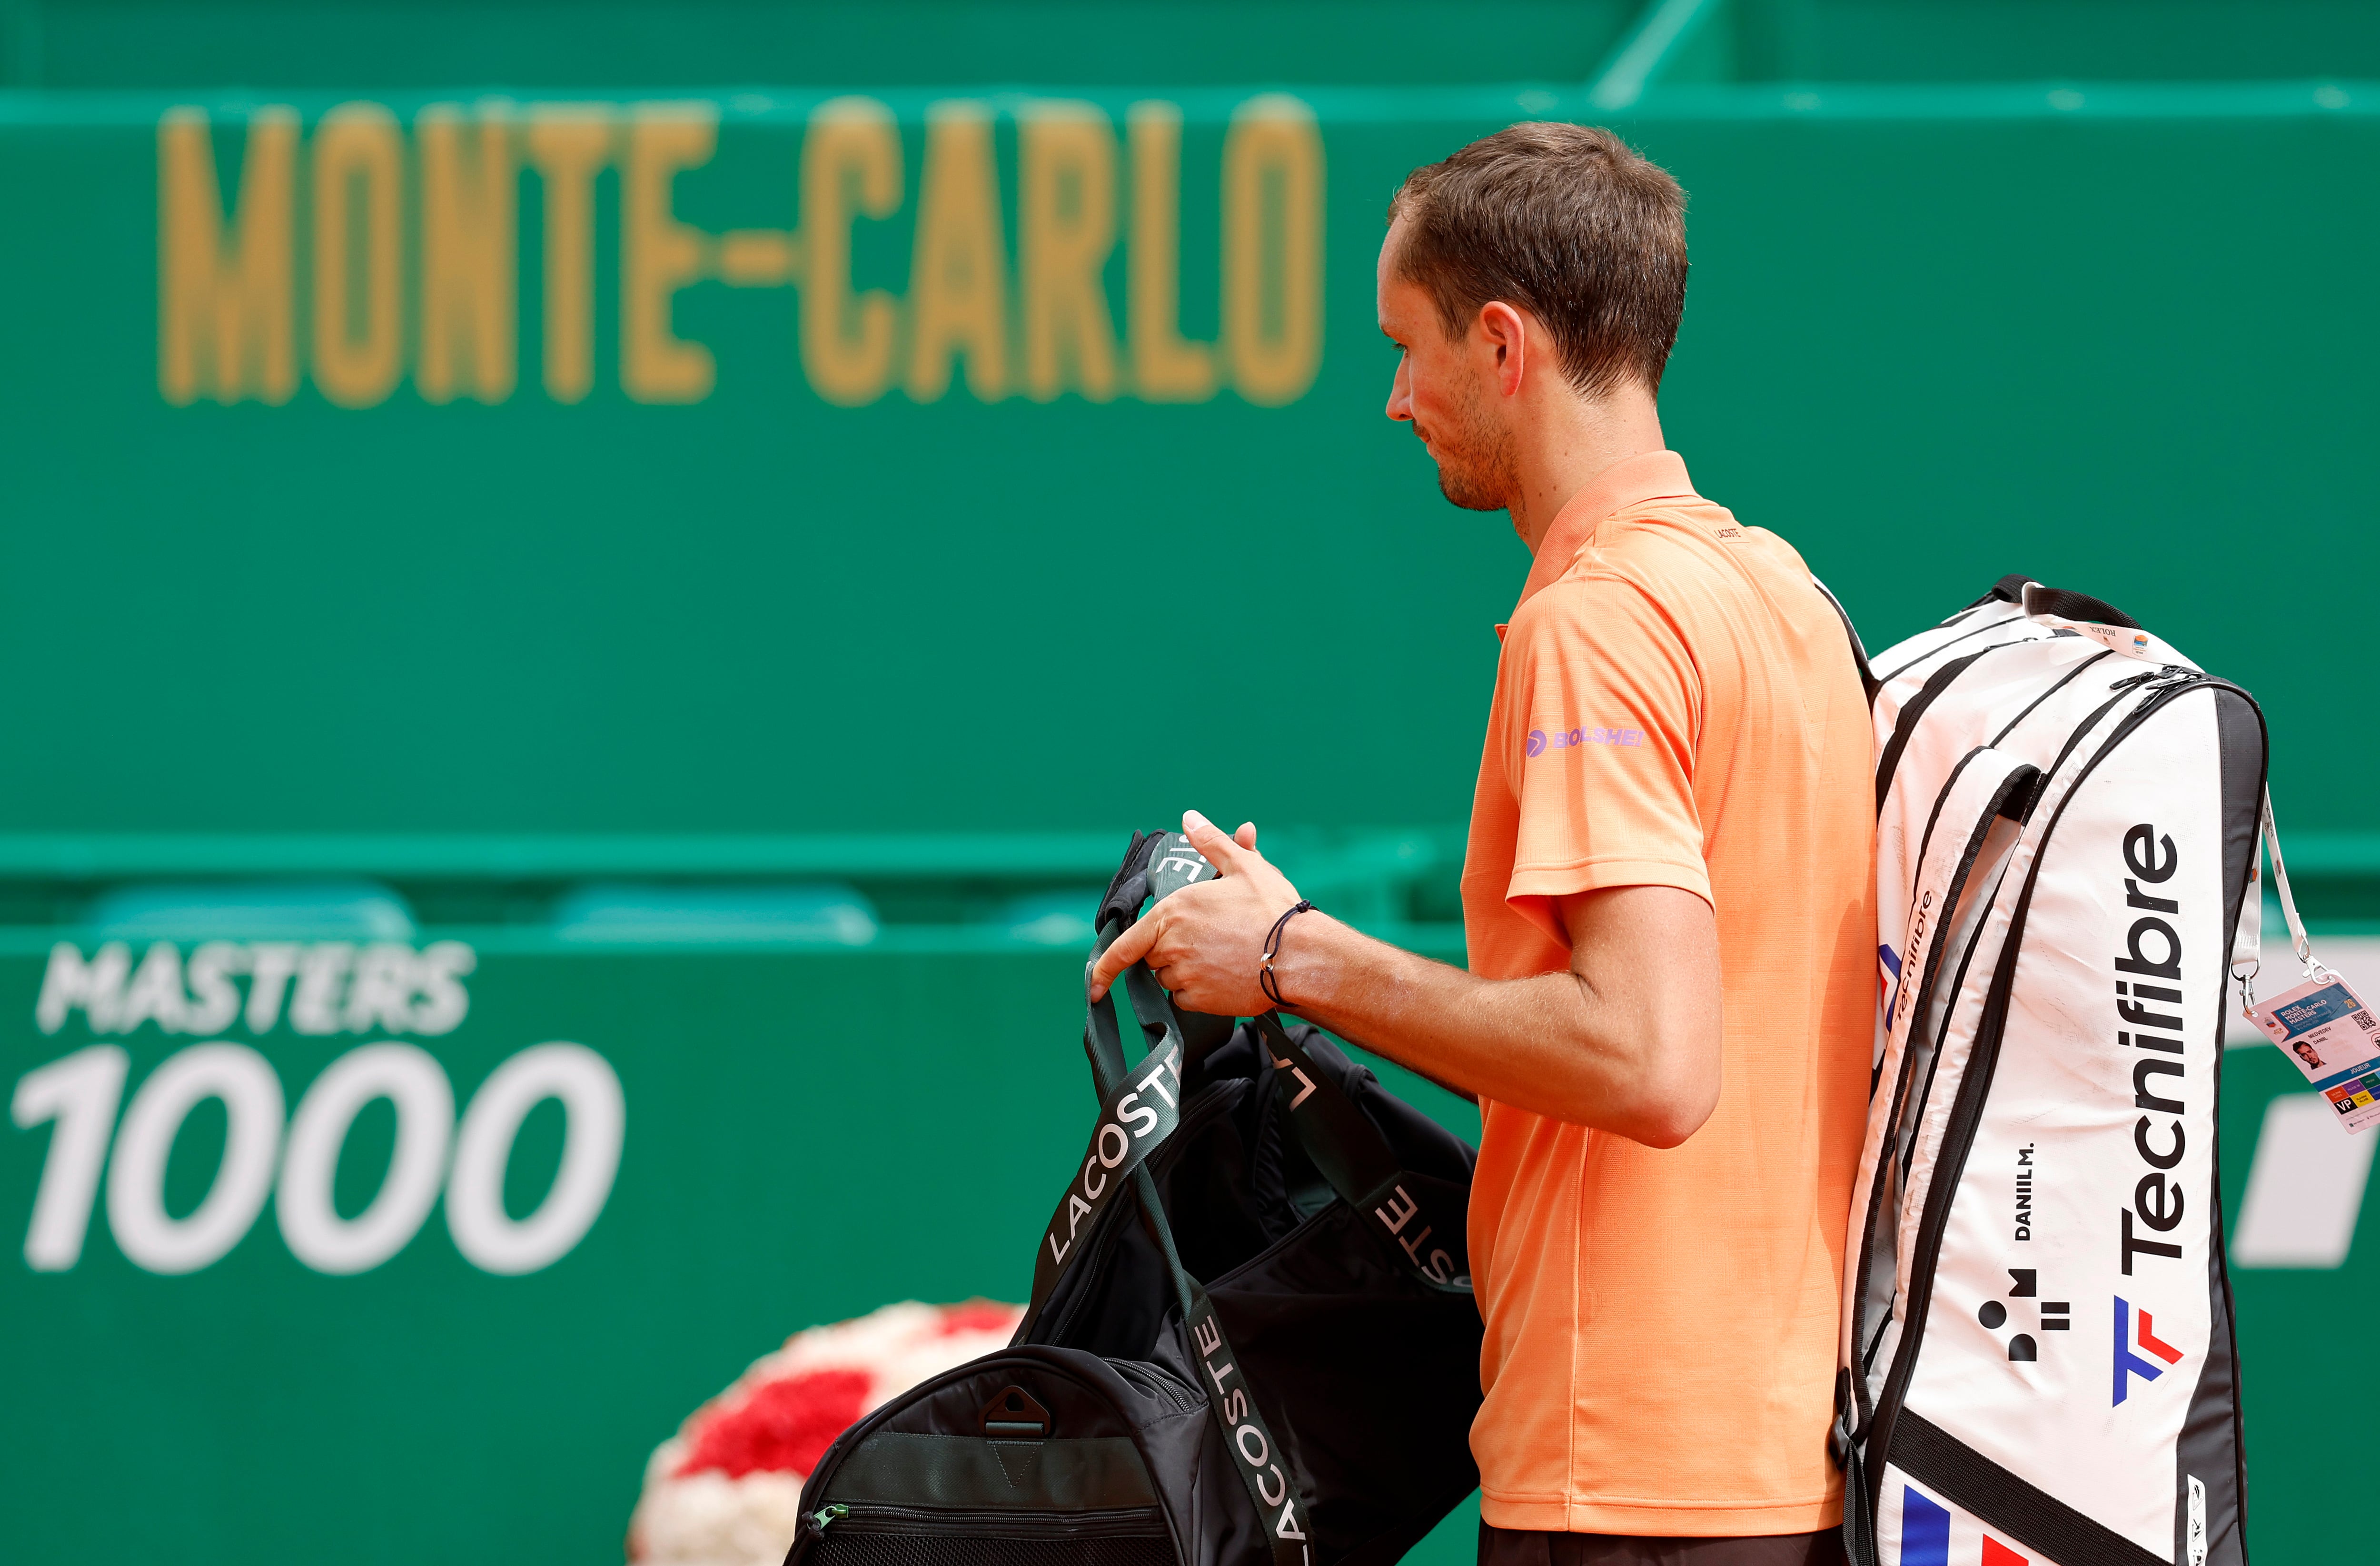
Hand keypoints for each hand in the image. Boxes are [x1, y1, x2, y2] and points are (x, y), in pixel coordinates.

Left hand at [1088, 811, 1306, 1014]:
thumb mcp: (1243, 866)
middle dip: (1170, 948)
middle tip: (1208, 937)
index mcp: (1174, 911)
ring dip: (1184, 970)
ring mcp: (1184, 976)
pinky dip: (1198, 991)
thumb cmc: (1273, 911)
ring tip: (1221, 955)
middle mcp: (1171, 946)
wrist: (1301, 956)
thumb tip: (1190, 817)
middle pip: (1153, 956)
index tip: (1093, 984)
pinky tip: (1224, 976)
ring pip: (1169, 978)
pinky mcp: (1200, 1000)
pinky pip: (1186, 998)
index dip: (1105, 966)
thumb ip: (1212, 842)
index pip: (1125, 944)